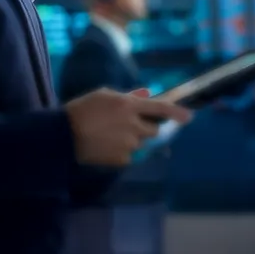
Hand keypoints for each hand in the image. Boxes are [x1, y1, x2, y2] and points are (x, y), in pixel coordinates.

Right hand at [64, 88, 191, 166]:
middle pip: (153, 129)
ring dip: (133, 139)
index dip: (177, 112)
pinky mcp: (121, 159)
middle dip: (146, 128)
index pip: (160, 108)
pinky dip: (122, 151)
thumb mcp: (105, 95)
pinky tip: (106, 146)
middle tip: (128, 125)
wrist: (64, 135)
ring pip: (141, 143)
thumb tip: (147, 94)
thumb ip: (130, 96)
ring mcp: (128, 144)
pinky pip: (130, 155)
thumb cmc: (83, 109)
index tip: (190, 116)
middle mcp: (133, 125)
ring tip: (110, 135)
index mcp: (129, 106)